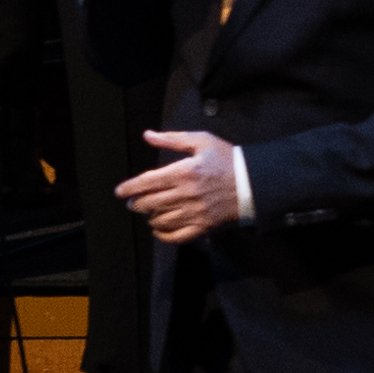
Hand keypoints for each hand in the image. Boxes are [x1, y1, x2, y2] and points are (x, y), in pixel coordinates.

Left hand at [123, 126, 244, 244]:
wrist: (254, 182)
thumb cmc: (227, 158)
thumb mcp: (201, 141)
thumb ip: (172, 138)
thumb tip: (148, 135)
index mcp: (184, 172)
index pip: (146, 183)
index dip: (129, 188)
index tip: (120, 192)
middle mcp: (186, 194)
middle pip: (149, 204)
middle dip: (136, 204)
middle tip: (132, 202)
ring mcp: (194, 213)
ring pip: (160, 220)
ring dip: (148, 217)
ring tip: (147, 212)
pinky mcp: (203, 226)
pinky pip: (176, 236)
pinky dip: (163, 235)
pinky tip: (158, 228)